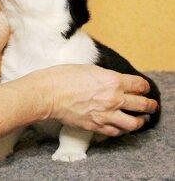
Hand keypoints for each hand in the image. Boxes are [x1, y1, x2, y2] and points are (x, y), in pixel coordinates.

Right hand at [38, 64, 157, 135]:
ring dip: (140, 120)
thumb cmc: (65, 76)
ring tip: (140, 119)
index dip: (145, 87)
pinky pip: (117, 132)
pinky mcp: (96, 126)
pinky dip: (123, 129)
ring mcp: (106, 114)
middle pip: (142, 105)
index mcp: (113, 80)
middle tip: (151, 105)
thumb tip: (115, 82)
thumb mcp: (90, 69)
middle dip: (150, 105)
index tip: (144, 88)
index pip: (140, 85)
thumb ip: (107, 77)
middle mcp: (114, 98)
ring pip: (134, 123)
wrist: (49, 93)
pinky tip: (122, 126)